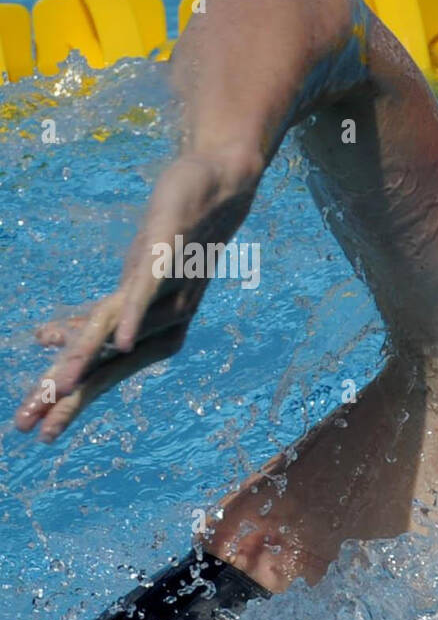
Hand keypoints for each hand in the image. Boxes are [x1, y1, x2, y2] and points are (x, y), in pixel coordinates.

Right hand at [13, 148, 261, 441]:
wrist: (224, 187)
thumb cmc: (176, 241)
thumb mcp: (127, 284)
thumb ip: (95, 316)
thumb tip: (46, 340)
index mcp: (150, 330)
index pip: (102, 374)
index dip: (69, 404)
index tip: (35, 432)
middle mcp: (163, 321)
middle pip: (107, 367)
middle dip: (69, 399)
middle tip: (30, 430)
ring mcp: (167, 292)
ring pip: (119, 334)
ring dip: (86, 361)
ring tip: (57, 389)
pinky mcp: (168, 257)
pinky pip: (148, 292)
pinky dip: (133, 318)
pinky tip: (120, 342)